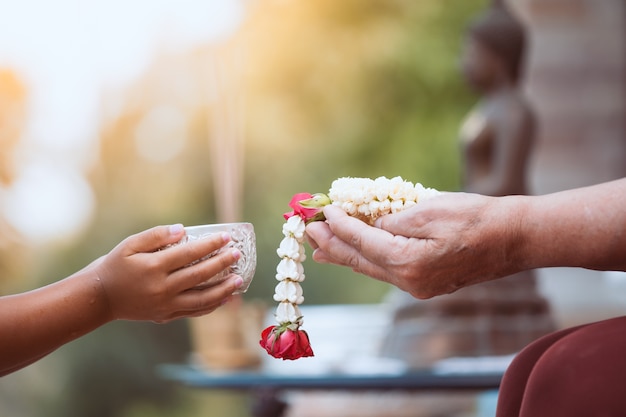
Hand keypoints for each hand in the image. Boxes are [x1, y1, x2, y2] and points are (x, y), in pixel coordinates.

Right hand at [92, 224, 243, 322]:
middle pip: (199, 275)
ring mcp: (165, 305)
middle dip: (222, 264)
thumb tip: (182, 230)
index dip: (210, 245)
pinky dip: (211, 305)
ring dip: (223, 289)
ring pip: (201, 299)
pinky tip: (225, 297)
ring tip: (239, 279)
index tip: (226, 237)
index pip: (189, 254)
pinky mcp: (165, 316)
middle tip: (237, 254)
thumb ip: (156, 236)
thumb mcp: (130, 245)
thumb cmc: (115, 266)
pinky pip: (194, 311)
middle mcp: (162, 288)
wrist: (99, 298)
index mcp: (153, 267)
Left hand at [306, 193, 522, 298]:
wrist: (515, 239)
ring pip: (371, 267)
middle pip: (359, 260)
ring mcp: (417, 286)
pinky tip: (356, 253)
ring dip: (344, 254)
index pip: (361, 240)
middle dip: (331, 244)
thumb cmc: (477, 218)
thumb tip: (369, 224)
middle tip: (306, 231)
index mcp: (407, 261)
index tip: (321, 209)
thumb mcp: (430, 209)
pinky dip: (367, 258)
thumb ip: (392, 220)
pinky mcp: (426, 283)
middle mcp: (408, 281)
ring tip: (319, 247)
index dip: (338, 223)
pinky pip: (386, 270)